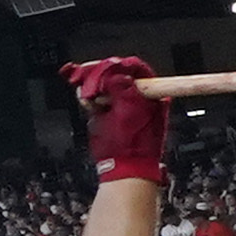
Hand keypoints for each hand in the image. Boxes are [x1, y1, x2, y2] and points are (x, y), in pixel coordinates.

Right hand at [74, 55, 175, 184]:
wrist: (124, 168)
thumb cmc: (131, 145)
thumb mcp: (127, 110)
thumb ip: (121, 88)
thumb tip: (113, 71)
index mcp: (150, 94)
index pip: (133, 68)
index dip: (113, 66)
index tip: (95, 69)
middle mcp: (140, 97)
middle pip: (117, 75)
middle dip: (99, 79)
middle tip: (84, 83)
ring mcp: (125, 105)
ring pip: (106, 87)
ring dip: (94, 90)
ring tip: (89, 101)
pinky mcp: (112, 114)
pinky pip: (100, 99)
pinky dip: (91, 100)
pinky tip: (89, 105)